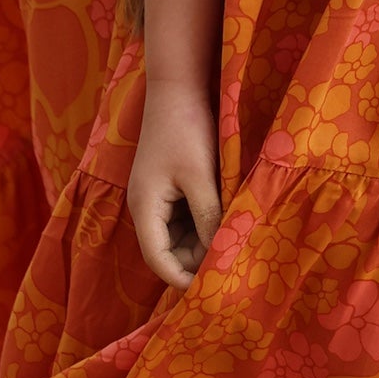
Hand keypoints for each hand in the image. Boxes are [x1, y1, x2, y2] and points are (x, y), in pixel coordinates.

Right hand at [127, 80, 223, 289]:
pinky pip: (184, 220)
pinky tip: (225, 219)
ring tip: (233, 241)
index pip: (159, 261)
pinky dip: (202, 224)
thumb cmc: (187, 130)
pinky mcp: (168, 188)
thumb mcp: (201, 177)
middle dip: (196, 261)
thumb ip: (208, 218)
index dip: (183, 279)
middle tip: (232, 263)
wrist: (178, 88)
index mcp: (145, 209)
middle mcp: (145, 209)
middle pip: (168, 253)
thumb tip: (219, 254)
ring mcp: (156, 198)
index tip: (214, 289)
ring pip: (178, 238)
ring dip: (202, 242)